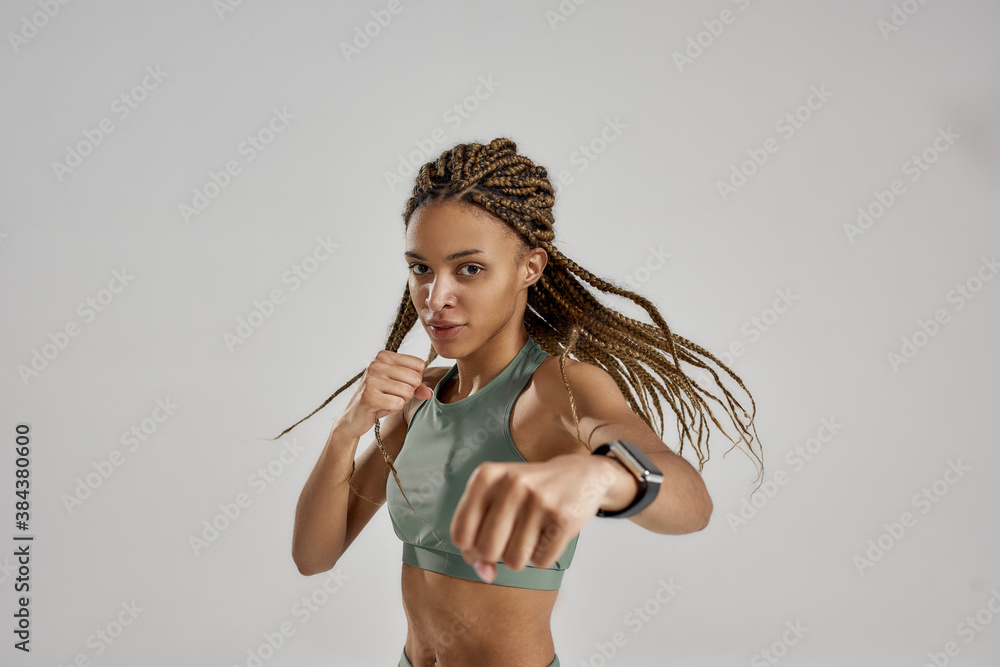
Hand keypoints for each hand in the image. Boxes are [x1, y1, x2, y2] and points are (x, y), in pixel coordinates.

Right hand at [336, 350, 433, 439]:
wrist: (354, 416)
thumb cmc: (379, 399)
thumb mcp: (399, 388)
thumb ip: (417, 387)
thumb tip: (429, 393)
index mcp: (384, 356)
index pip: (419, 364)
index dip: (414, 380)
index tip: (398, 385)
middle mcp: (376, 364)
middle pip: (416, 378)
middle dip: (409, 392)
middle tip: (392, 396)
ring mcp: (371, 379)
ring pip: (408, 392)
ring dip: (401, 402)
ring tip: (386, 401)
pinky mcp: (369, 396)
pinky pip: (398, 404)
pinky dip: (393, 410)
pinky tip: (381, 407)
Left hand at [449, 454, 622, 582]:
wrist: (580, 475)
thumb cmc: (529, 494)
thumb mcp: (497, 502)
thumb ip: (478, 537)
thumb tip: (485, 574)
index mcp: (486, 476)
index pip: (460, 534)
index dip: (470, 549)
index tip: (485, 542)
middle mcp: (510, 484)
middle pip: (486, 551)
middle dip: (497, 554)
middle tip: (512, 537)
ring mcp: (538, 500)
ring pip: (514, 561)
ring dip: (522, 557)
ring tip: (532, 534)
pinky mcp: (562, 517)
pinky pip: (541, 562)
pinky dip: (544, 556)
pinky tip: (550, 534)